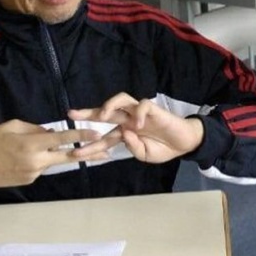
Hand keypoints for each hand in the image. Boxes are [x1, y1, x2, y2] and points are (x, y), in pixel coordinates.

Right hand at [0, 119, 100, 195]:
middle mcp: (36, 161)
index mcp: (31, 145)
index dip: (81, 136)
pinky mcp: (29, 181)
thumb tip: (51, 133)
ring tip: (44, 148)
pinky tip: (21, 157)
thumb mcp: (10, 126)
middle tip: (106, 151)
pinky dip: (39, 160)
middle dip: (87, 153)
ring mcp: (34, 173)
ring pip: (52, 161)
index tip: (96, 133)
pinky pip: (41, 167)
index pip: (63, 139)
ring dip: (54, 154)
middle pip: (68, 157)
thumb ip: (35, 129)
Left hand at [68, 92, 204, 163]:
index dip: (90, 146)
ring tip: (104, 116)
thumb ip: (133, 147)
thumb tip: (124, 134)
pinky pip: (143, 106)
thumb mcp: (144, 155)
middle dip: (87, 113)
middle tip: (71, 114)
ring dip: (109, 106)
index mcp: (124, 133)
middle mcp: (128, 120)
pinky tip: (138, 126)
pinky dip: (139, 114)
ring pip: (121, 100)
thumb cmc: (163, 148)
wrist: (184, 143)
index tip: (75, 153)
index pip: (103, 138)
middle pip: (105, 112)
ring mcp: (139, 113)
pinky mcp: (153, 109)